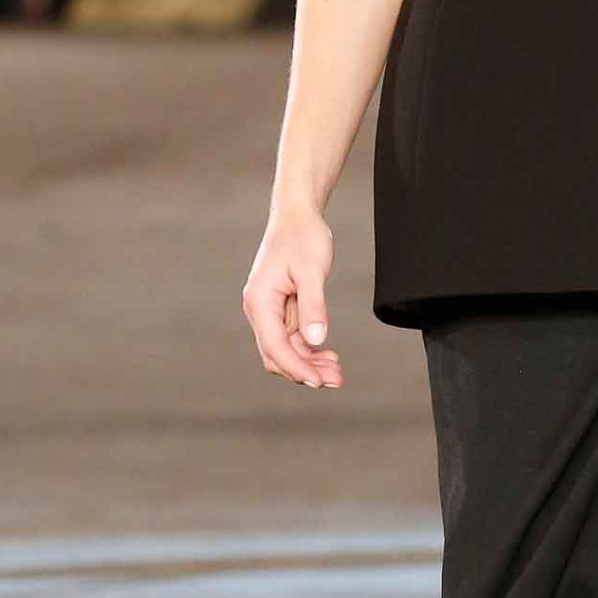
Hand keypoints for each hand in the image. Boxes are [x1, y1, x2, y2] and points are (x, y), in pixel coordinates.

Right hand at [242, 208, 340, 389]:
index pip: (275, 346)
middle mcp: (259, 309)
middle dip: (304, 371)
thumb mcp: (312, 271)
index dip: (296, 368)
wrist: (298, 215)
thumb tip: (315, 340)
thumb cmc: (303, 236)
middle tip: (336, 380)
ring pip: (286, 349)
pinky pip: (293, 338)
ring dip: (309, 363)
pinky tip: (329, 355)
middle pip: (277, 354)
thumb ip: (313, 306)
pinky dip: (309, 349)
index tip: (319, 382)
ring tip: (337, 372)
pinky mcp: (282, 309)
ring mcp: (270, 311)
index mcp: (259, 301)